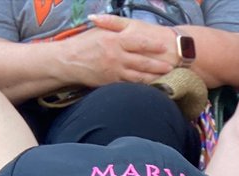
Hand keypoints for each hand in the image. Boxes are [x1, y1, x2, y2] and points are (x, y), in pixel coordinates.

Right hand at [61, 15, 176, 86]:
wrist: (67, 61)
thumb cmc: (83, 44)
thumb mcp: (98, 30)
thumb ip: (114, 27)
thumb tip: (127, 26)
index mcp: (114, 40)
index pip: (139, 42)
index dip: (153, 45)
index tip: (164, 46)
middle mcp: (116, 56)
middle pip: (142, 61)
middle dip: (158, 64)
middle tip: (171, 66)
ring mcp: (114, 71)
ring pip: (138, 76)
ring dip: (153, 77)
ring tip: (165, 77)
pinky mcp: (111, 82)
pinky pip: (129, 85)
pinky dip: (141, 86)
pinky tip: (150, 87)